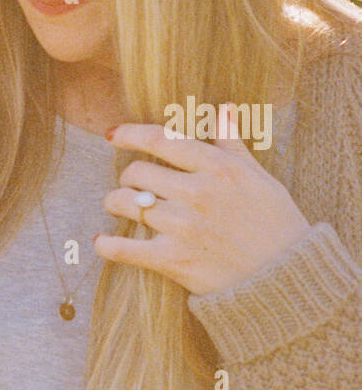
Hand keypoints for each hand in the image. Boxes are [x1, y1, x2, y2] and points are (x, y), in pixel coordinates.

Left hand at [94, 103, 311, 295]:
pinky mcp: (174, 260)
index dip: (129, 134)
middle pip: (137, 172)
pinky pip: (125, 249)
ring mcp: (183, 227)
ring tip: (116, 206)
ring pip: (125, 204)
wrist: (288, 280)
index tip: (112, 135)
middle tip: (130, 184)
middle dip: (128, 176)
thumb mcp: (260, 178)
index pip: (159, 140)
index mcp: (217, 168)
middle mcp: (196, 192)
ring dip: (114, 203)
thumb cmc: (277, 225)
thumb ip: (233, 144)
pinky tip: (101, 240)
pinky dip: (107, 245)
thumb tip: (225, 109)